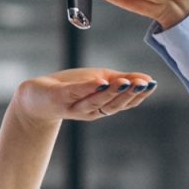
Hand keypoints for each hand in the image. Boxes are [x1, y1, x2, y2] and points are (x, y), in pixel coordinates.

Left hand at [13, 67, 156, 124]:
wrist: (36, 97)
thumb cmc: (71, 88)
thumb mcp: (99, 80)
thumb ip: (121, 80)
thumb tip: (147, 79)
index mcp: (102, 106)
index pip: (124, 103)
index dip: (139, 95)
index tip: (152, 84)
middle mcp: (90, 110)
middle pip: (113, 105)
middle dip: (129, 94)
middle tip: (143, 84)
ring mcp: (74, 106)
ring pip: (96, 102)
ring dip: (111, 93)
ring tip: (125, 82)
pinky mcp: (59, 98)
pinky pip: (75, 93)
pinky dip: (88, 88)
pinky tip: (99, 81)